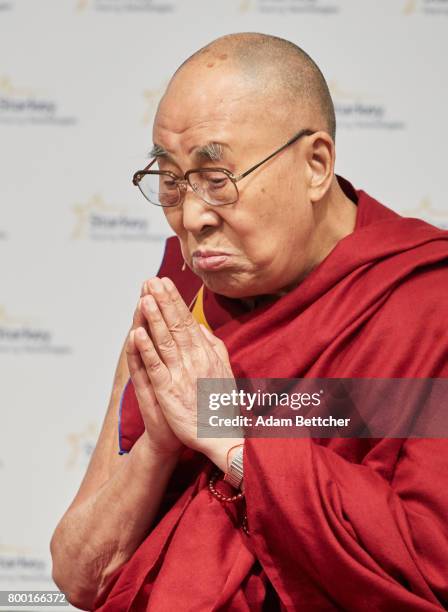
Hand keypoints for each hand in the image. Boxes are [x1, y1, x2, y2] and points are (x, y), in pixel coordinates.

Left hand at [133, 276, 242, 470]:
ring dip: (154, 318)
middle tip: (152, 280)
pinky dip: (146, 349)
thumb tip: (201, 327)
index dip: (175, 302)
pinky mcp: (168, 391)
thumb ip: (213, 347)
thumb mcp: (223, 370)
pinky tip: (137, 333)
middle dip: (163, 301)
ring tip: (144, 298)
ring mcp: (181, 374)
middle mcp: (194, 360)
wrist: (222, 436)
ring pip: (165, 340)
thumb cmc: (221, 405)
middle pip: (177, 325)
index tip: (165, 284)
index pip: (188, 322)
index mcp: (206, 354)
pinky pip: (156, 366)